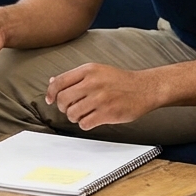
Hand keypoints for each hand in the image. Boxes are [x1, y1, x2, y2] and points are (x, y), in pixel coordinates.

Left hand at [45, 63, 160, 129]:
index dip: (50, 93)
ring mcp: (100, 98)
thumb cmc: (119, 81)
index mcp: (88, 70)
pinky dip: (84, 124)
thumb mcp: (97, 71)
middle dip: (63, 107)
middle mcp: (93, 83)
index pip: (59, 82)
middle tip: (70, 108)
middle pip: (62, 100)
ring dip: (74, 117)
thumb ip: (75, 77)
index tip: (50, 100)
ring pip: (72, 114)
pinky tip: (91, 119)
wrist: (145, 88)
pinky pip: (84, 124)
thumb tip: (52, 82)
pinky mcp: (108, 113)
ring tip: (83, 114)